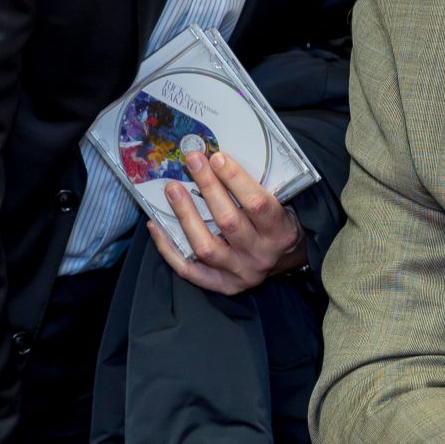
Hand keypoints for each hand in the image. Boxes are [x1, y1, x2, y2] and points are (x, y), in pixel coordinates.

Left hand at [148, 149, 306, 293]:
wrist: (287, 262)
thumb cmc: (278, 225)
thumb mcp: (281, 206)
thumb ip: (256, 189)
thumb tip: (218, 160)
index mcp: (280, 232)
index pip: (257, 204)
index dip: (236, 179)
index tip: (217, 158)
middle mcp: (260, 255)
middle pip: (228, 222)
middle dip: (208, 188)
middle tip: (192, 162)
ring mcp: (240, 273)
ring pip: (206, 246)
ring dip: (186, 215)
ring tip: (172, 189)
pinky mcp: (222, 286)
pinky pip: (189, 269)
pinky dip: (169, 248)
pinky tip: (157, 226)